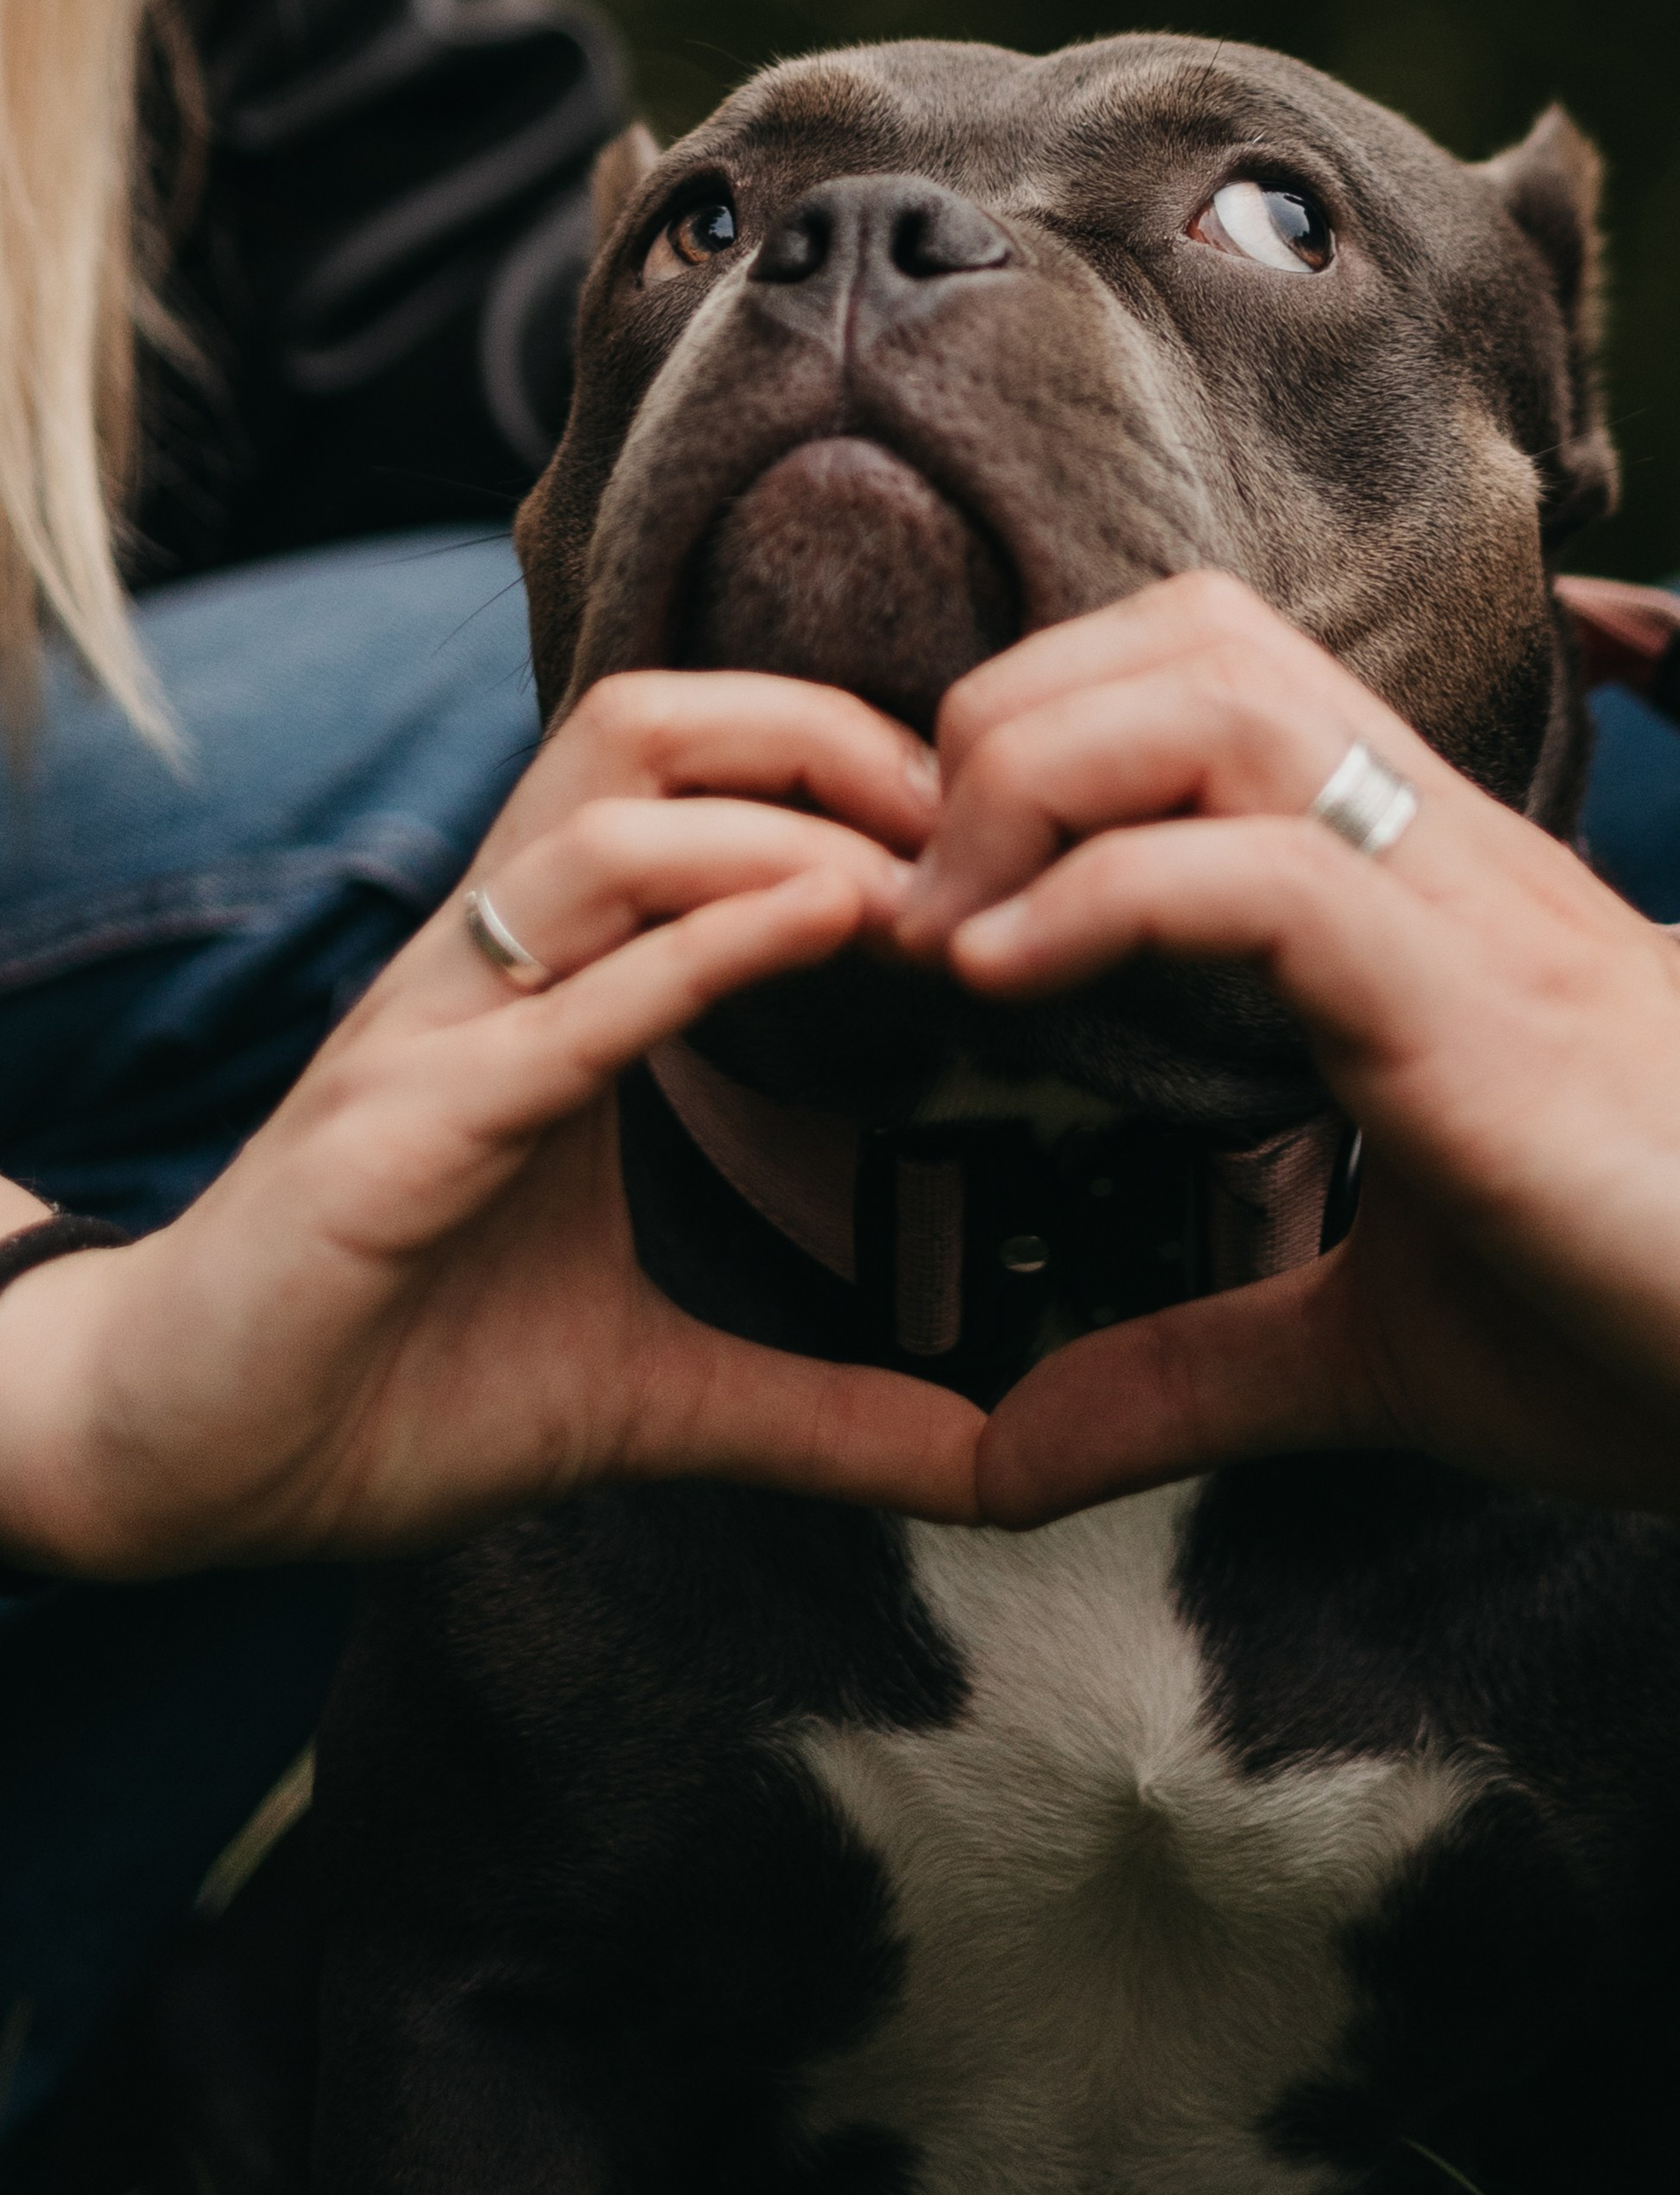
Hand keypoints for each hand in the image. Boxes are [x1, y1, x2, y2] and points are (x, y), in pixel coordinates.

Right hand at [0, 674, 980, 1577]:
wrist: (177, 1465)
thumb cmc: (391, 1383)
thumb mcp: (651, 1389)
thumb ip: (818, 1409)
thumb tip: (988, 1467)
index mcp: (545, 982)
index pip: (686, 771)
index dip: (836, 762)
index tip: (979, 841)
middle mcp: (488, 969)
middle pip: (644, 727)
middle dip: (818, 732)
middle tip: (967, 822)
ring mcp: (437, 1037)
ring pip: (605, 824)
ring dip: (782, 828)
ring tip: (916, 887)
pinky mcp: (397, 1136)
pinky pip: (561, 1005)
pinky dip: (702, 948)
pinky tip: (823, 919)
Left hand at [885, 574, 1679, 1528]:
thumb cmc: (1664, 1311)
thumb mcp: (1374, 1348)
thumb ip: (1190, 1369)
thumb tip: (999, 1457)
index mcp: (1402, 886)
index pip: (1194, 678)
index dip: (1032, 745)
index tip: (928, 908)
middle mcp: (1423, 847)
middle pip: (1178, 628)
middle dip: (999, 723)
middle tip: (914, 903)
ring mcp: (1455, 903)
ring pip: (1209, 690)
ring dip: (1029, 775)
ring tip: (944, 932)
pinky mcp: (1478, 999)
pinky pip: (1262, 869)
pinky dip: (1100, 894)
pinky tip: (1003, 985)